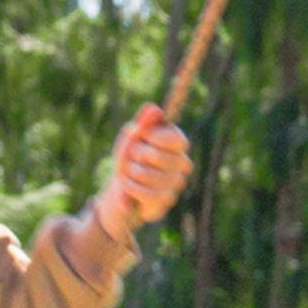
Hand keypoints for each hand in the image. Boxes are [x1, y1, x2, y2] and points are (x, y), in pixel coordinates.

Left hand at [92, 103, 190, 239]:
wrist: (124, 189)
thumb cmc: (131, 158)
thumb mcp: (132, 137)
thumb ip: (142, 122)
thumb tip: (153, 108)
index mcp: (178, 143)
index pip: (174, 139)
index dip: (152, 137)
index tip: (141, 135)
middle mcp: (182, 162)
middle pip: (154, 156)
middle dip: (133, 156)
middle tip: (130, 158)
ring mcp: (176, 182)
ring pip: (145, 175)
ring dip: (128, 173)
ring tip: (128, 173)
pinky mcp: (166, 200)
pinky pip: (143, 192)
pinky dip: (129, 188)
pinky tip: (129, 187)